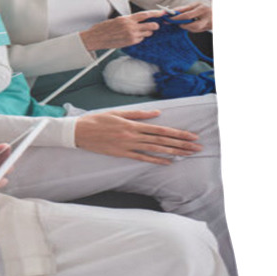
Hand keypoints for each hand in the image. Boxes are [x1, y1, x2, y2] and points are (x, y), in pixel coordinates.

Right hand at [74, 109, 202, 164]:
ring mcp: (128, 146)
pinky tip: (168, 162)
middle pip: (162, 141)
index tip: (191, 135)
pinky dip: (156, 161)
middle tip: (197, 147)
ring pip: (155, 150)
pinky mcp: (122, 154)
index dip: (177, 133)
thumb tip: (157, 114)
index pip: (160, 130)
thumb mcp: (117, 112)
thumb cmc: (96, 120)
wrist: (79, 132)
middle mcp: (132, 136)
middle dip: (181, 144)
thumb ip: (138, 114)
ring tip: (188, 154)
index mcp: (132, 124)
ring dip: (173, 152)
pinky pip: (142, 158)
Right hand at [80, 10, 164, 50]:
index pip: (145, 14)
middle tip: (155, 25)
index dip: (156, 13)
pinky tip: (132, 37)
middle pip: (151, 25)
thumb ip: (129, 20)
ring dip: (147, 32)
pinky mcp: (130, 43)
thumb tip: (139, 19)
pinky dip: (139, 38)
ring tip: (139, 31)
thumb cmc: (104, 28)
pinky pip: (141, 39)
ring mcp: (131, 35)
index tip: (162, 13)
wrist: (96, 38)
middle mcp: (130, 27)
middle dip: (155, 25)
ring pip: (148, 33)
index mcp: (127, 19)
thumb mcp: (117, 20)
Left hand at [167, 2, 212, 32]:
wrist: (219, 10)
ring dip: (187, 27)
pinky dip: (192, 28)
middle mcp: (207, 18)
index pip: (187, 15)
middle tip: (178, 23)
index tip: (169, 18)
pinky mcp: (209, 29)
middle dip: (183, 25)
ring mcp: (209, 25)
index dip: (177, 18)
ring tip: (185, 22)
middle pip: (193, 26)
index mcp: (203, 9)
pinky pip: (198, 31)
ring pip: (195, 30)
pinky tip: (191, 24)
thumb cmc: (205, 6)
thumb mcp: (196, 4)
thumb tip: (172, 11)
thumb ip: (184, 8)